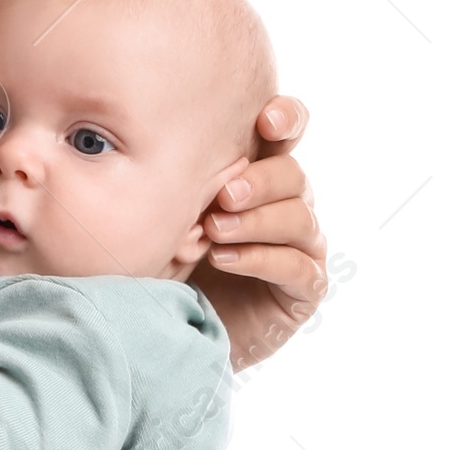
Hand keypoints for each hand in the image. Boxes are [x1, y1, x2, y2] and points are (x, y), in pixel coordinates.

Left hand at [193, 95, 326, 371]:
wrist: (177, 330)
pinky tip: (225, 259)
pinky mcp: (304, 288)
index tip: (265, 121)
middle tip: (224, 194)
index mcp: (260, 175)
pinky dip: (261, 260)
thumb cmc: (170, 263)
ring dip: (255, 222)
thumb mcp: (167, 214)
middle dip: (261, 181)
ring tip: (214, 231)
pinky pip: (297, 267)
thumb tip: (144, 139)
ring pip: (298, 218)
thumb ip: (173, 177)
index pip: (289, 133)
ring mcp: (301, 246)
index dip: (287, 119)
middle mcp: (287, 204)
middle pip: (293, 176)